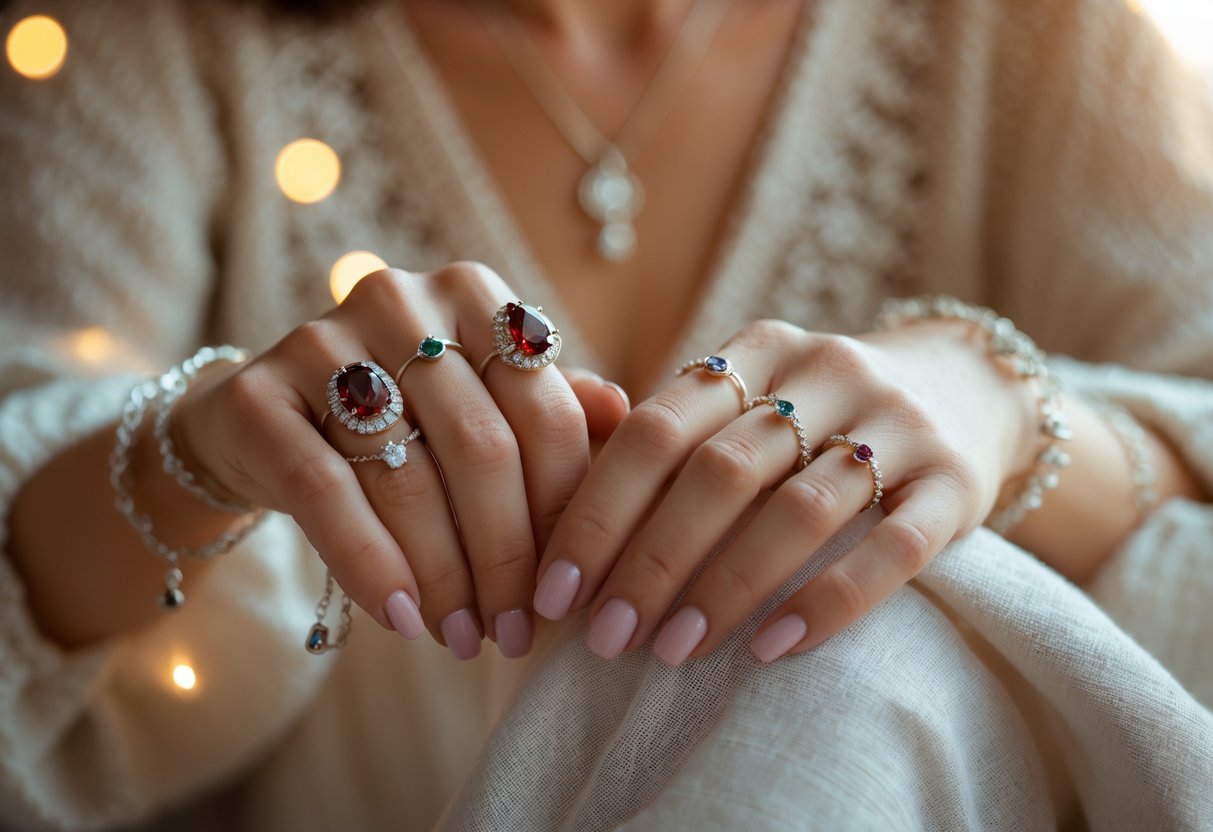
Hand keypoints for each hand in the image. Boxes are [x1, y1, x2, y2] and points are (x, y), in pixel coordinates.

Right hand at [173, 263, 628, 659]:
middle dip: (510, 557)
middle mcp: (401, 301)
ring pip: (408, 478)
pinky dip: (370, 565)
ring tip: (467, 638)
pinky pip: (324, 494)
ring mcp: (321, 341)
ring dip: (446, 578)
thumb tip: (627, 417)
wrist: (265, 422)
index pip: (545, 412)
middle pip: (482, 448)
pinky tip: (400, 619)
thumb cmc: (401, 420)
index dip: (567, 512)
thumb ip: (551, 408)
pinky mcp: (258, 395)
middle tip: (519, 632)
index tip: (572, 590)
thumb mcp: (481, 406)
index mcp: (473, 296)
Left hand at [533, 318, 1037, 663]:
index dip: (597, 512)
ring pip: (796, 511)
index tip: (555, 590)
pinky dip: (825, 604)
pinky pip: (889, 551)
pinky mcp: (956, 482)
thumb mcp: (751, 399)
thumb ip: (671, 433)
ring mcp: (898, 424)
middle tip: (605, 636)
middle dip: (649, 562)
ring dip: (723, 589)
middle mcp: (827, 371)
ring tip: (672, 652)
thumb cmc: (821, 415)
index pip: (657, 429)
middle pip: (718, 471)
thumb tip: (554, 507)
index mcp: (757, 350)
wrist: (971, 388)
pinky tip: (772, 651)